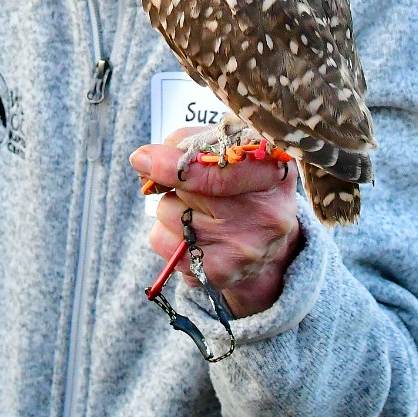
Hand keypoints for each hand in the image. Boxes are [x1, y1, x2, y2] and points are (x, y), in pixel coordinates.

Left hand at [129, 128, 303, 317]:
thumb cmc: (239, 179)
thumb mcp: (227, 147)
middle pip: (186, 189)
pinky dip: (165, 233)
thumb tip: (144, 162)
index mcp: (273, 170)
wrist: (266, 243)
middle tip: (189, 182)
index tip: (143, 159)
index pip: (220, 172)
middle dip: (175, 180)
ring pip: (168, 213)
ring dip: (170, 206)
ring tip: (198, 209)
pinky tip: (191, 233)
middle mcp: (268, 213)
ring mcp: (246, 248)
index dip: (177, 165)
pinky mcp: (221, 273)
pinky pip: (163, 243)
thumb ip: (189, 143)